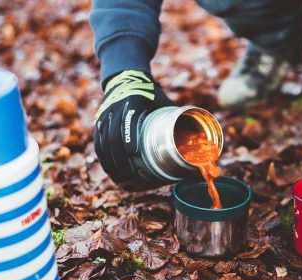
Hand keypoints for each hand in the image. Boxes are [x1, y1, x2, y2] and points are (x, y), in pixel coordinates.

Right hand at [94, 70, 174, 189]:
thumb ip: (180, 118)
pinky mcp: (98, 124)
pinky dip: (105, 160)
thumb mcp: (165, 101)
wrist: (126, 78)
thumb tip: (203, 141)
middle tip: (131, 176)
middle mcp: (114, 109)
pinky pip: (99, 145)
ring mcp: (104, 117)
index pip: (127, 118)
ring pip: (103, 144)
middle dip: (120, 159)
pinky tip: (113, 173)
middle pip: (112, 137)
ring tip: (122, 181)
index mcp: (133, 101)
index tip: (134, 152)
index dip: (129, 135)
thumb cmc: (152, 94)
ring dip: (112, 164)